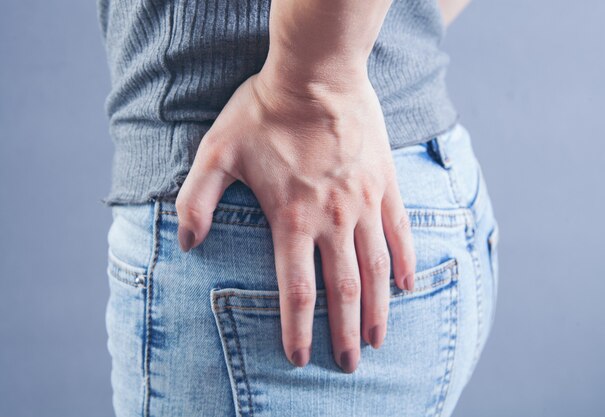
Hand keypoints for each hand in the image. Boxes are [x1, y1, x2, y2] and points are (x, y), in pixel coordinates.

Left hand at [175, 67, 415, 372]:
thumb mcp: (217, 151)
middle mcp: (333, 219)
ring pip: (375, 269)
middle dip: (345, 334)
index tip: (302, 358)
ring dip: (377, 309)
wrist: (316, 72)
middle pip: (343, 290)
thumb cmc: (264, 111)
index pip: (297, 289)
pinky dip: (405, 262)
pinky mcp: (384, 184)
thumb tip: (187, 244)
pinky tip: (408, 286)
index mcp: (293, 217)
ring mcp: (364, 203)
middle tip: (350, 365)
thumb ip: (196, 200)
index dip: (298, 329)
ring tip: (378, 339)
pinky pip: (399, 231)